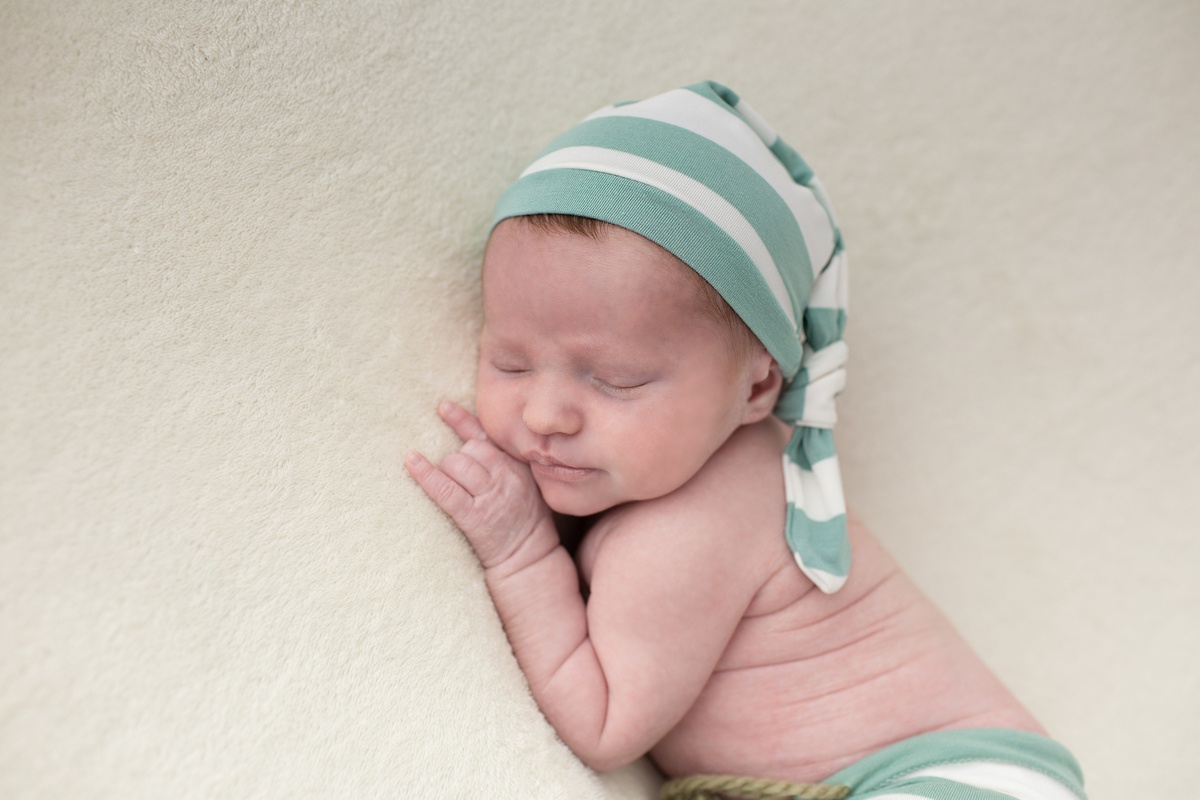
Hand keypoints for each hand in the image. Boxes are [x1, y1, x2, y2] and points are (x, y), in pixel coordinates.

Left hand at [406, 401, 552, 568]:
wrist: (529, 556)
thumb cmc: (525, 519)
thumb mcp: (527, 483)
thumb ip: (507, 461)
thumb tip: (473, 439)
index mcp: (518, 465)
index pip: (487, 436)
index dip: (462, 421)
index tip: (442, 408)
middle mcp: (505, 476)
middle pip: (469, 448)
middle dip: (458, 457)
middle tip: (463, 478)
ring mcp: (490, 496)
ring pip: (456, 464)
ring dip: (447, 470)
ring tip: (453, 485)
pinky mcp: (474, 516)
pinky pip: (445, 489)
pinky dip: (426, 476)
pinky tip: (412, 462)